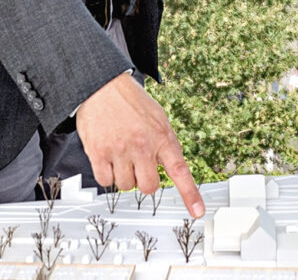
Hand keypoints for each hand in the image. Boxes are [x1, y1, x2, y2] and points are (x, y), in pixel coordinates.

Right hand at [75, 72, 205, 217]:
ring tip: (121, 155)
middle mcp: (143, 145)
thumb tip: (172, 167)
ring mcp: (120, 150)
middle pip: (149, 187)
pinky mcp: (99, 152)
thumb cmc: (130, 102)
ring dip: (124, 176)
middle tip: (139, 166)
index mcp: (162, 136)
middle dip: (144, 181)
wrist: (102, 85)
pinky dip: (106, 175)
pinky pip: (105, 182)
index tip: (198, 212)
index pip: (180, 171)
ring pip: (126, 186)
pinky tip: (107, 157)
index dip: (190, 194)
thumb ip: (165, 143)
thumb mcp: (158, 118)